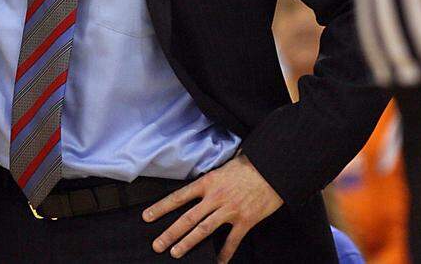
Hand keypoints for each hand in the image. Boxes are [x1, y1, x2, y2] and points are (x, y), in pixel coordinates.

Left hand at [144, 154, 282, 262]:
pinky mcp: (245, 220)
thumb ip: (211, 178)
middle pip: (188, 218)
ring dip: (188, 243)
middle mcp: (215, 197)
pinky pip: (232, 240)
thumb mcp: (224, 166)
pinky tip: (218, 262)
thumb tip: (201, 183)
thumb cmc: (249, 165)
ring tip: (176, 253)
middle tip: (157, 245)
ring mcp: (230, 210)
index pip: (179, 197)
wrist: (273, 169)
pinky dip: (224, 253)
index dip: (161, 207)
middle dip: (170, 233)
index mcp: (208, 182)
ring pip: (204, 230)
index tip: (147, 217)